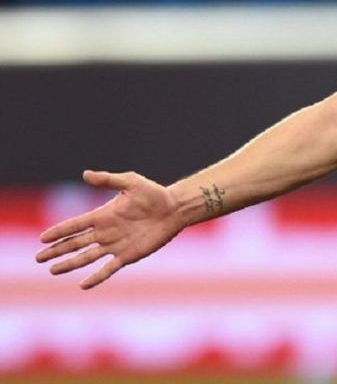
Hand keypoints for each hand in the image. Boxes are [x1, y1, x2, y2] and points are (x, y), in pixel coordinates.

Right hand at [35, 170, 183, 288]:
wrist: (175, 209)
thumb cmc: (154, 194)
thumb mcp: (130, 182)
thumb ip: (108, 180)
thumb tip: (85, 174)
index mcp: (102, 215)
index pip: (75, 225)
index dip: (59, 231)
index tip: (42, 238)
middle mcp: (105, 232)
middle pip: (75, 243)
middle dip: (57, 250)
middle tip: (38, 258)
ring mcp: (115, 245)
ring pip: (86, 257)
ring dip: (69, 264)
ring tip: (52, 270)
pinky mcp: (128, 255)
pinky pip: (108, 268)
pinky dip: (96, 277)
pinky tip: (83, 285)